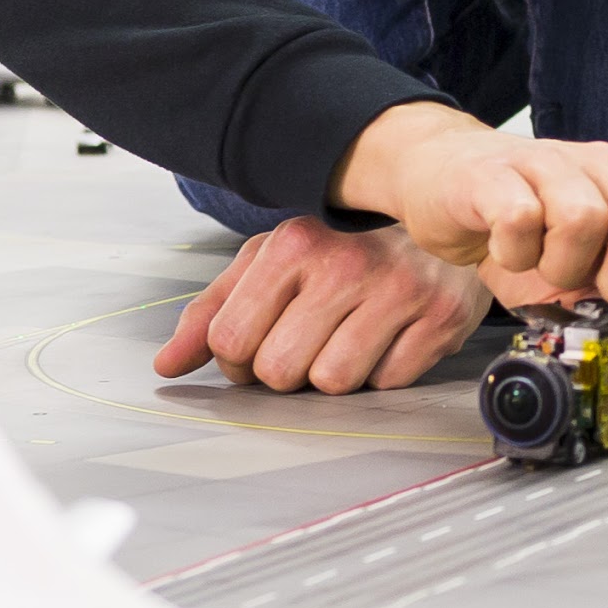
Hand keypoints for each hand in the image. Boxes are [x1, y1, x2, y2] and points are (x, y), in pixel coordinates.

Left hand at [153, 219, 495, 394]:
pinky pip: (387, 383)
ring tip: (350, 337)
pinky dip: (383, 372)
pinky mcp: (441, 318)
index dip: (239, 357)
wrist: (438, 224)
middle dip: (287, 369)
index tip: (262, 339)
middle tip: (311, 339)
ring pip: (333, 383)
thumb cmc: (342, 250)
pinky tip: (389, 337)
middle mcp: (345, 263)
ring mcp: (398, 290)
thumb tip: (167, 367)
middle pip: (279, 370)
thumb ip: (213, 312)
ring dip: (335, 374)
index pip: (231, 339)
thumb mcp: (270, 263)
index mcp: (293, 243)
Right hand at [330, 103, 607, 418]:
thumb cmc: (520, 231)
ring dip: (555, 267)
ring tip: (534, 266)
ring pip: (583, 219)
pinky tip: (501, 248)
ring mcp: (556, 164)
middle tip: (581, 299)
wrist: (444, 178)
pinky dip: (510, 250)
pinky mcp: (500, 171)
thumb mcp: (575, 280)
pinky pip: (519, 217)